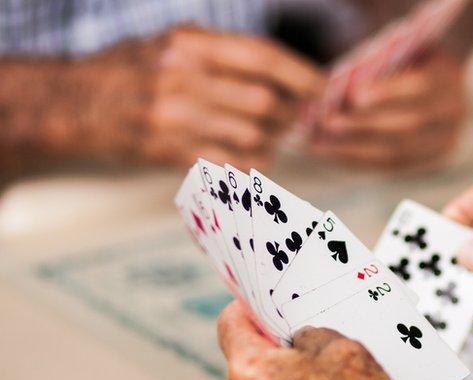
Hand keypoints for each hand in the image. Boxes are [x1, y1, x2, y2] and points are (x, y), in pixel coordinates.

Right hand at [72, 26, 317, 167]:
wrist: (69, 102)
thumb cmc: (129, 69)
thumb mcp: (172, 42)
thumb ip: (223, 54)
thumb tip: (285, 74)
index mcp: (189, 43)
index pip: (262, 56)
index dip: (301, 75)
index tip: (324, 88)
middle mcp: (182, 76)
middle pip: (264, 102)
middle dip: (290, 115)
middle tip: (297, 121)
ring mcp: (172, 116)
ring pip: (251, 137)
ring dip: (271, 143)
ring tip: (268, 140)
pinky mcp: (165, 150)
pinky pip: (226, 163)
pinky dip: (246, 164)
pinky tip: (246, 159)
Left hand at [307, 50, 466, 168]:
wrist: (438, 84)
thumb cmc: (408, 60)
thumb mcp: (400, 51)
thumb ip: (379, 65)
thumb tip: (338, 89)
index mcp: (449, 76)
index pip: (422, 86)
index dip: (388, 92)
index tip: (353, 94)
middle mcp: (454, 113)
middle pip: (408, 125)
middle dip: (365, 125)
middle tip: (328, 122)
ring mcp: (446, 141)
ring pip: (398, 152)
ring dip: (356, 148)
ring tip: (322, 142)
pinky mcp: (431, 160)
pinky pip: (392, 166)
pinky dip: (360, 160)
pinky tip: (334, 154)